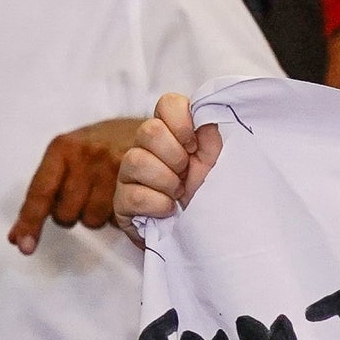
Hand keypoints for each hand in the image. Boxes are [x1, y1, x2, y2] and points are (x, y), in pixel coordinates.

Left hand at [10, 117, 145, 253]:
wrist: (156, 130)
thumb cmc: (109, 145)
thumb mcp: (74, 152)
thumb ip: (49, 187)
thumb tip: (19, 236)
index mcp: (62, 148)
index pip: (40, 192)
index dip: (30, 222)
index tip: (23, 245)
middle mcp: (85, 156)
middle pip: (66, 214)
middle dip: (74, 214)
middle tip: (88, 196)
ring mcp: (113, 167)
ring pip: (92, 220)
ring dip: (99, 216)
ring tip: (110, 194)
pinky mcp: (138, 181)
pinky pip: (118, 218)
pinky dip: (120, 216)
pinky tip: (126, 198)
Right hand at [113, 93, 221, 235]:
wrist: (201, 236)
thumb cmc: (207, 196)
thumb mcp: (217, 164)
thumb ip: (211, 136)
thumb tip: (204, 114)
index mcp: (172, 133)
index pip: (168, 103)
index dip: (181, 122)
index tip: (194, 146)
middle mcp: (146, 147)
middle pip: (149, 130)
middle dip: (175, 157)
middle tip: (185, 174)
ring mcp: (129, 174)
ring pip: (136, 161)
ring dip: (166, 182)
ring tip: (178, 194)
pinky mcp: (121, 201)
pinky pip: (134, 195)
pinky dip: (158, 204)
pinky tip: (168, 209)